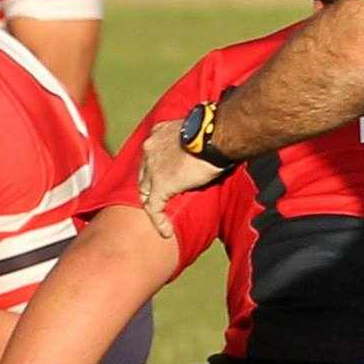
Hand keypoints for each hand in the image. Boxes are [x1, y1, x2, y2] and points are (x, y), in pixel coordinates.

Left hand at [135, 119, 220, 238]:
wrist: (216, 134)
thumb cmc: (218, 130)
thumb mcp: (199, 133)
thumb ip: (193, 143)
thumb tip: (204, 153)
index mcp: (160, 134)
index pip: (152, 155)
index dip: (156, 168)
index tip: (167, 176)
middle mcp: (151, 148)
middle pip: (144, 173)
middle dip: (150, 187)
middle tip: (161, 198)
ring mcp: (152, 167)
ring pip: (146, 191)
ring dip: (153, 204)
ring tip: (161, 216)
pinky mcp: (160, 185)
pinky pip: (154, 207)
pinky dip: (159, 221)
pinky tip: (166, 232)